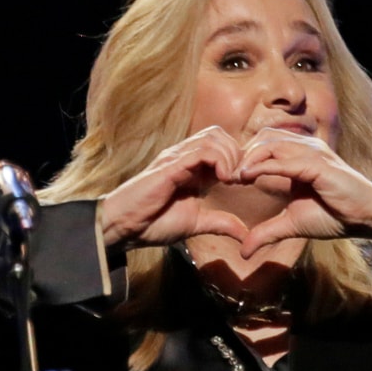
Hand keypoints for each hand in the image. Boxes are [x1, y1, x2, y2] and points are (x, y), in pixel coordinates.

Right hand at [98, 126, 251, 247]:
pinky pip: (201, 151)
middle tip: (238, 180)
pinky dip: (219, 160)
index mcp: (192, 168)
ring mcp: (176, 158)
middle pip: (220, 135)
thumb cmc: (153, 222)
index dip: (238, 159)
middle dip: (237, 154)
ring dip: (230, 156)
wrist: (125, 226)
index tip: (243, 183)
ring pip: (213, 138)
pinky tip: (222, 179)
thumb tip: (246, 235)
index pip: (222, 146)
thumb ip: (221, 224)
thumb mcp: (196, 224)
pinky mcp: (170, 165)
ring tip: (230, 180)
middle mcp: (184, 157)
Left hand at [233, 129, 371, 258]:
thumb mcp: (292, 224)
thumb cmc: (334, 216)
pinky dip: (263, 166)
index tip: (225, 177)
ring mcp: (312, 153)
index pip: (264, 146)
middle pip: (263, 140)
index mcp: (298, 158)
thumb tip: (244, 250)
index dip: (243, 158)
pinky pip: (284, 160)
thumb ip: (267, 232)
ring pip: (270, 145)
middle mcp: (304, 149)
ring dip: (248, 159)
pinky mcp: (317, 164)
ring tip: (233, 177)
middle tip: (224, 176)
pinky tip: (247, 176)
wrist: (364, 216)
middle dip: (241, 155)